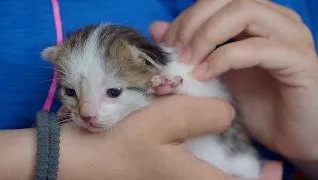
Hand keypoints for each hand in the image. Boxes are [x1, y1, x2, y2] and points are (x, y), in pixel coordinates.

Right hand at [58, 95, 280, 179]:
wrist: (81, 155)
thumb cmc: (122, 141)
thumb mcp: (166, 120)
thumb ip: (206, 114)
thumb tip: (226, 114)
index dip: (262, 178)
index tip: (271, 164)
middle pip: (225, 175)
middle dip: (240, 159)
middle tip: (245, 139)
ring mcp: (173, 176)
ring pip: (208, 165)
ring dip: (218, 146)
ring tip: (220, 126)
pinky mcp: (162, 166)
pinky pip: (191, 158)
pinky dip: (198, 141)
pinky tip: (193, 124)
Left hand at [150, 0, 317, 159]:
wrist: (293, 137)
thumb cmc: (256, 105)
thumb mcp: (215, 73)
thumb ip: (189, 48)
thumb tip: (157, 28)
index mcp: (257, 19)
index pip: (214, 1)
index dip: (186, 18)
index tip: (166, 43)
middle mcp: (276, 19)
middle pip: (226, 0)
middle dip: (193, 23)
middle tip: (175, 52)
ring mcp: (290, 37)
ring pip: (243, 12)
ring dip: (207, 36)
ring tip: (187, 62)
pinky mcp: (298, 60)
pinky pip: (256, 48)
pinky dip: (223, 58)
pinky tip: (204, 75)